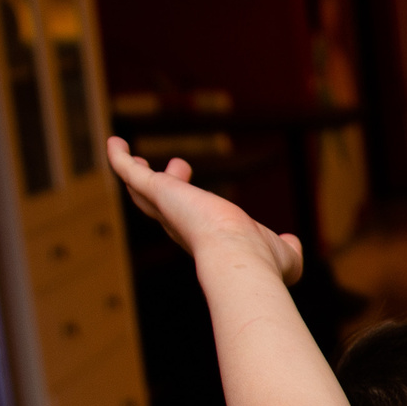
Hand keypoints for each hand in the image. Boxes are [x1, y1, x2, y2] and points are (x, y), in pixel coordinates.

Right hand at [106, 137, 303, 284]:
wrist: (241, 258)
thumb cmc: (262, 263)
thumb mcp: (284, 255)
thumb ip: (287, 248)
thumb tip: (292, 241)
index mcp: (208, 240)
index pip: (197, 221)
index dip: (199, 205)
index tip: (211, 197)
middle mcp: (184, 226)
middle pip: (168, 204)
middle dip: (170, 186)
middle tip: (179, 165)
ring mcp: (168, 208)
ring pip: (144, 190)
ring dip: (137, 172)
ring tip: (128, 154)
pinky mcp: (158, 190)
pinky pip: (130, 171)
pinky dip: (119, 158)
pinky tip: (113, 142)